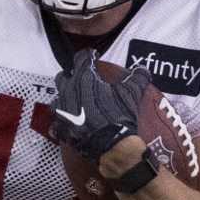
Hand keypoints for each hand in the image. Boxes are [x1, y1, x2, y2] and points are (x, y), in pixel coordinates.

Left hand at [50, 50, 149, 165]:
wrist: (110, 144)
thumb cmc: (120, 115)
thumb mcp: (132, 93)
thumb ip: (137, 78)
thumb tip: (142, 69)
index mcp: (84, 78)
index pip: (81, 58)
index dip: (88, 56)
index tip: (92, 57)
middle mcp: (68, 91)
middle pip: (63, 77)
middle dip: (70, 76)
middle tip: (81, 79)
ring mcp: (62, 109)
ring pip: (57, 98)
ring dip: (65, 98)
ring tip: (75, 101)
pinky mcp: (60, 126)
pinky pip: (58, 120)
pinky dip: (64, 119)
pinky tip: (72, 121)